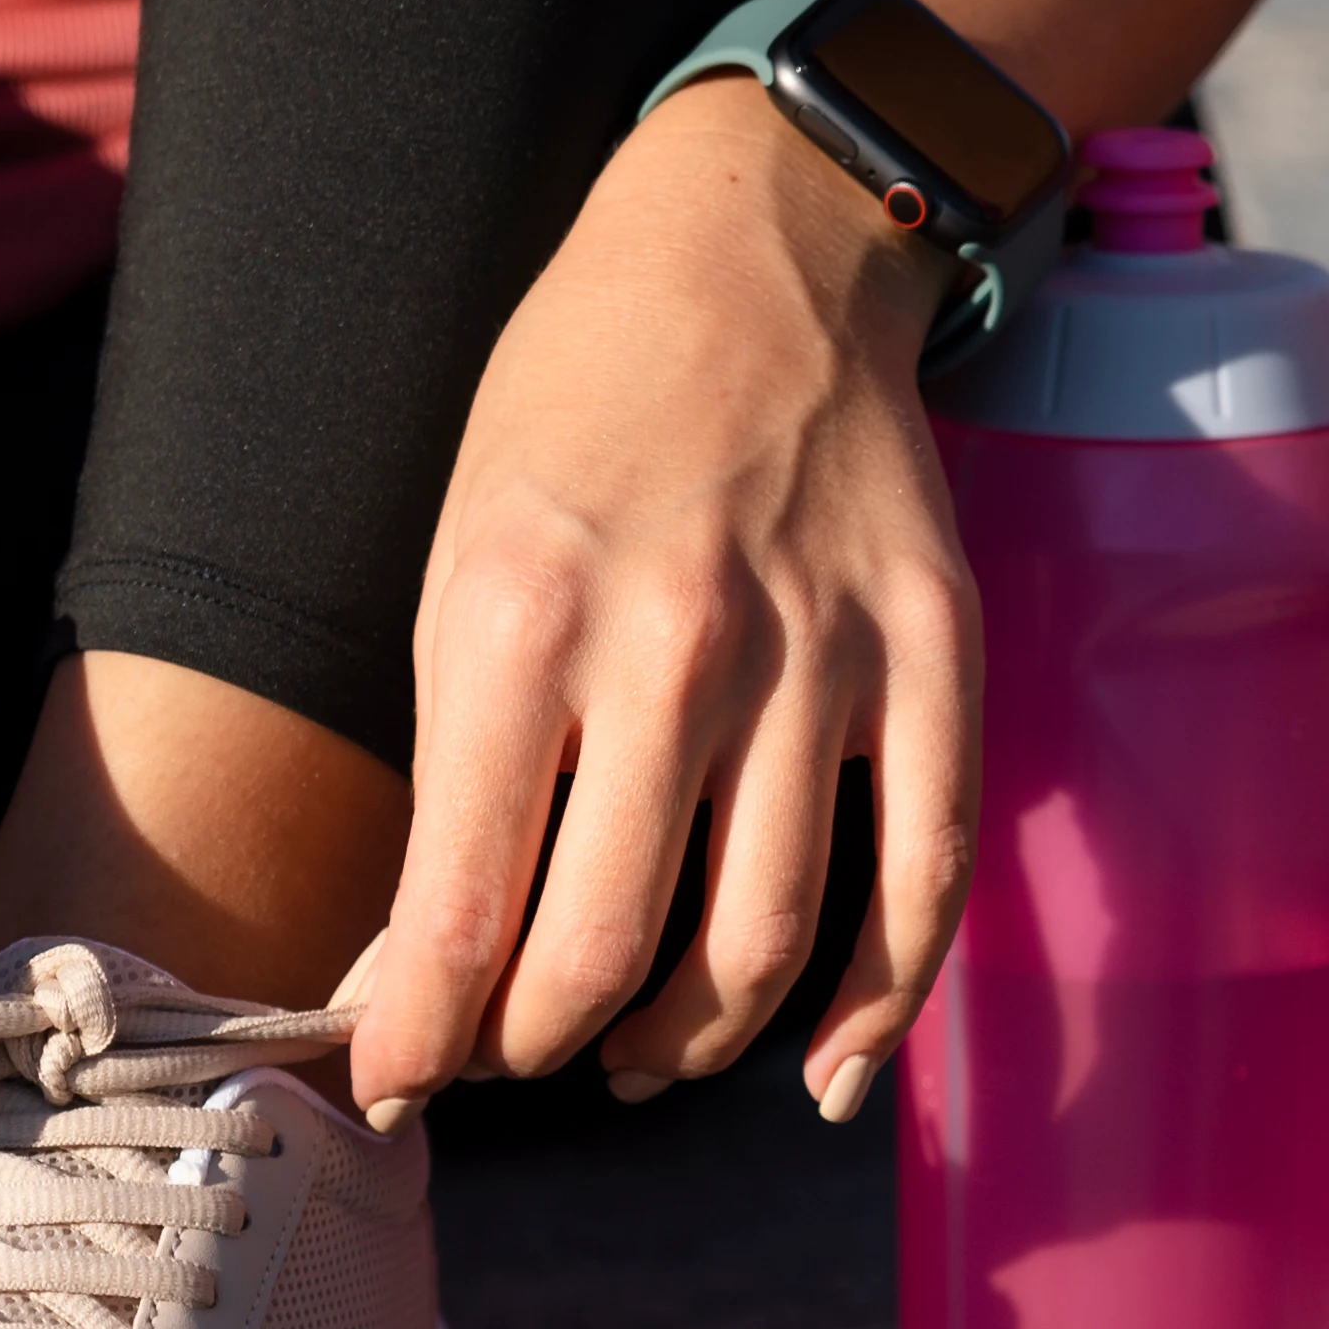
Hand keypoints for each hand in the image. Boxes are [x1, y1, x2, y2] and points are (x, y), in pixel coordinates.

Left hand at [341, 89, 980, 1125]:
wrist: (756, 245)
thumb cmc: (577, 410)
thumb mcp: (457, 562)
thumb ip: (451, 770)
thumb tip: (410, 973)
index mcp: (519, 617)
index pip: (461, 906)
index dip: (417, 1036)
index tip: (393, 1083)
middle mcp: (675, 644)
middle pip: (608, 952)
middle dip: (536, 1049)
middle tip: (510, 1059)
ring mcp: (822, 653)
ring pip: (762, 945)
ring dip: (684, 1047)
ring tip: (631, 1060)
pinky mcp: (935, 655)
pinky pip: (923, 879)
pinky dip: (876, 1009)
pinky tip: (824, 1076)